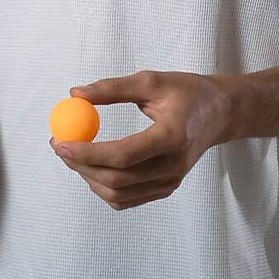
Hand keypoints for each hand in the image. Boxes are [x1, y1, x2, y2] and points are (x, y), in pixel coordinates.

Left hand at [50, 69, 230, 210]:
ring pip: (118, 194)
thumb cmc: (186, 92)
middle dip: (81, 165)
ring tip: (72, 153)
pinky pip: (127, 198)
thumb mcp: (151, 81)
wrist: (219, 113)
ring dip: (88, 177)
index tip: (61, 140)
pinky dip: (103, 187)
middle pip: (117, 179)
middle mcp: (173, 166)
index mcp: (172, 137)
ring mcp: (171, 181)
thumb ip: (112, 89)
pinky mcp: (166, 187)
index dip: (87, 152)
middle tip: (59, 145)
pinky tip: (92, 166)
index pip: (122, 155)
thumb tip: (74, 95)